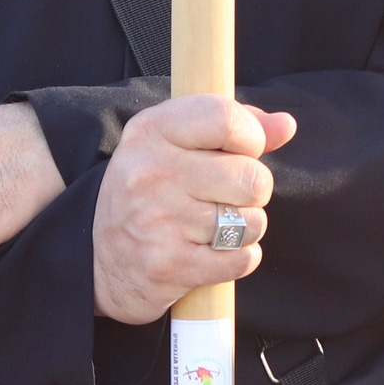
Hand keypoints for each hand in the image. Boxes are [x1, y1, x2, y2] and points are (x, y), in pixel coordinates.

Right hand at [92, 96, 297, 323]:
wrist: (98, 259)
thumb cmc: (149, 192)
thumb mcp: (175, 143)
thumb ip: (232, 127)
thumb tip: (285, 125)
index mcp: (151, 130)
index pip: (226, 118)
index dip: (252, 137)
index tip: (243, 151)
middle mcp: (151, 173)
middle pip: (251, 177)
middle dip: (254, 190)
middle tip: (229, 196)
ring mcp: (158, 220)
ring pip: (250, 222)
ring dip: (245, 227)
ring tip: (219, 226)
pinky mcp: (168, 266)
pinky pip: (241, 260)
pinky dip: (239, 258)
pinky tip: (215, 252)